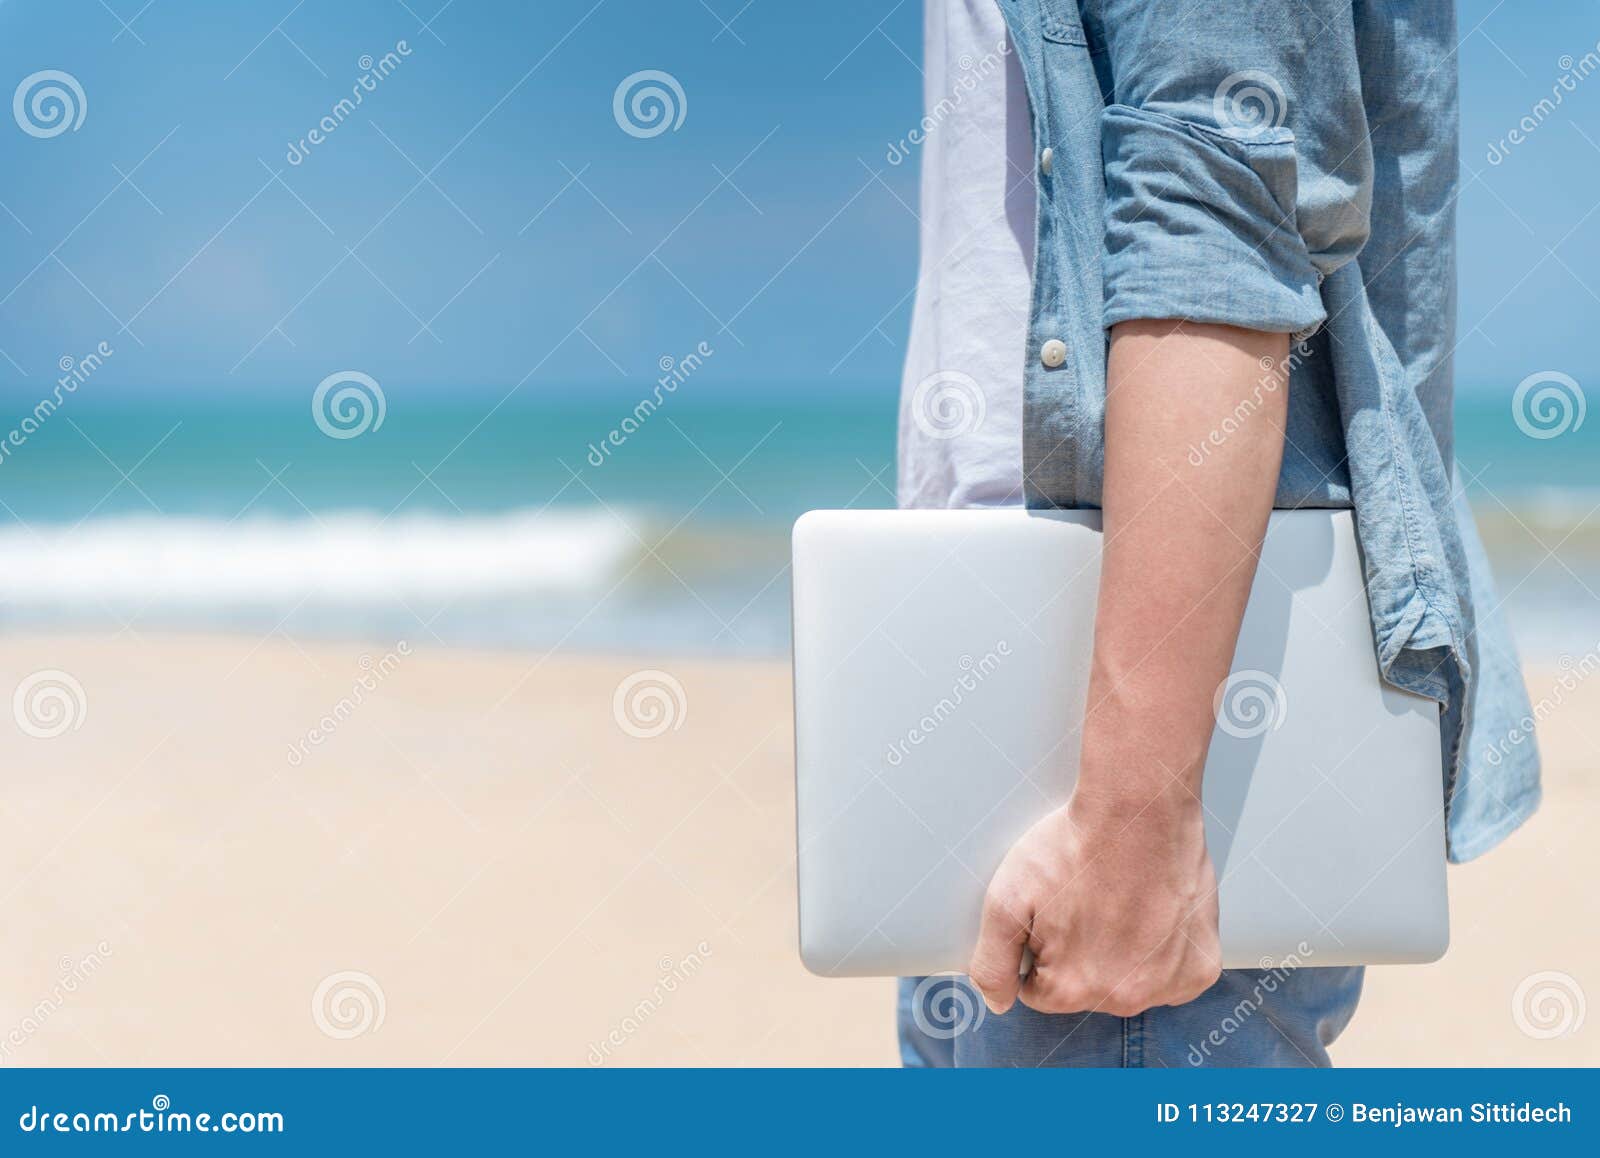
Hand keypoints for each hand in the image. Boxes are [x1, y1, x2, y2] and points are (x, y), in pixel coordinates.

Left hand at [967, 787, 1221, 1016]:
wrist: (1139, 809)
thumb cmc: (1071, 848)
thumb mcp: (1004, 899)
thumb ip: (990, 963)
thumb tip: (997, 1005)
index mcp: (1069, 989)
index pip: (1038, 989)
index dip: (1038, 947)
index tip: (1052, 912)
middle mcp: (1122, 1000)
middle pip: (1086, 988)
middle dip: (1080, 953)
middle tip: (1086, 901)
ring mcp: (1167, 986)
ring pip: (1131, 983)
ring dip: (1124, 955)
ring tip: (1120, 902)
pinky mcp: (1202, 967)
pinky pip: (1173, 975)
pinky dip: (1164, 951)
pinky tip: (1154, 912)